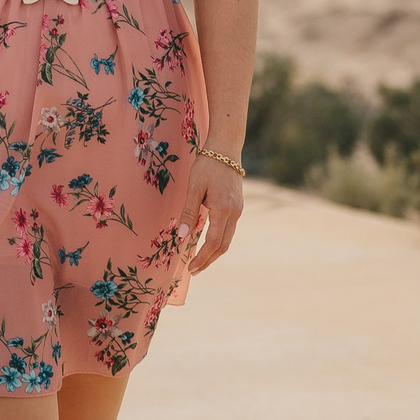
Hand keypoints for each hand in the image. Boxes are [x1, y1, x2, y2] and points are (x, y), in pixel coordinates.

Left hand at [182, 150, 244, 273]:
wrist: (226, 149)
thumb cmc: (207, 165)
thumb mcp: (194, 188)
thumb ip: (188, 213)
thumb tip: (181, 236)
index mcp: (224, 210)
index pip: (213, 242)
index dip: (202, 258)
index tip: (190, 268)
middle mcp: (235, 213)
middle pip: (223, 246)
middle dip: (208, 260)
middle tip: (194, 270)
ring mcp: (238, 210)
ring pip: (227, 239)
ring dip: (214, 252)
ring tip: (199, 260)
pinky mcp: (237, 206)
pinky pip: (229, 229)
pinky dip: (218, 240)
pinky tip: (207, 242)